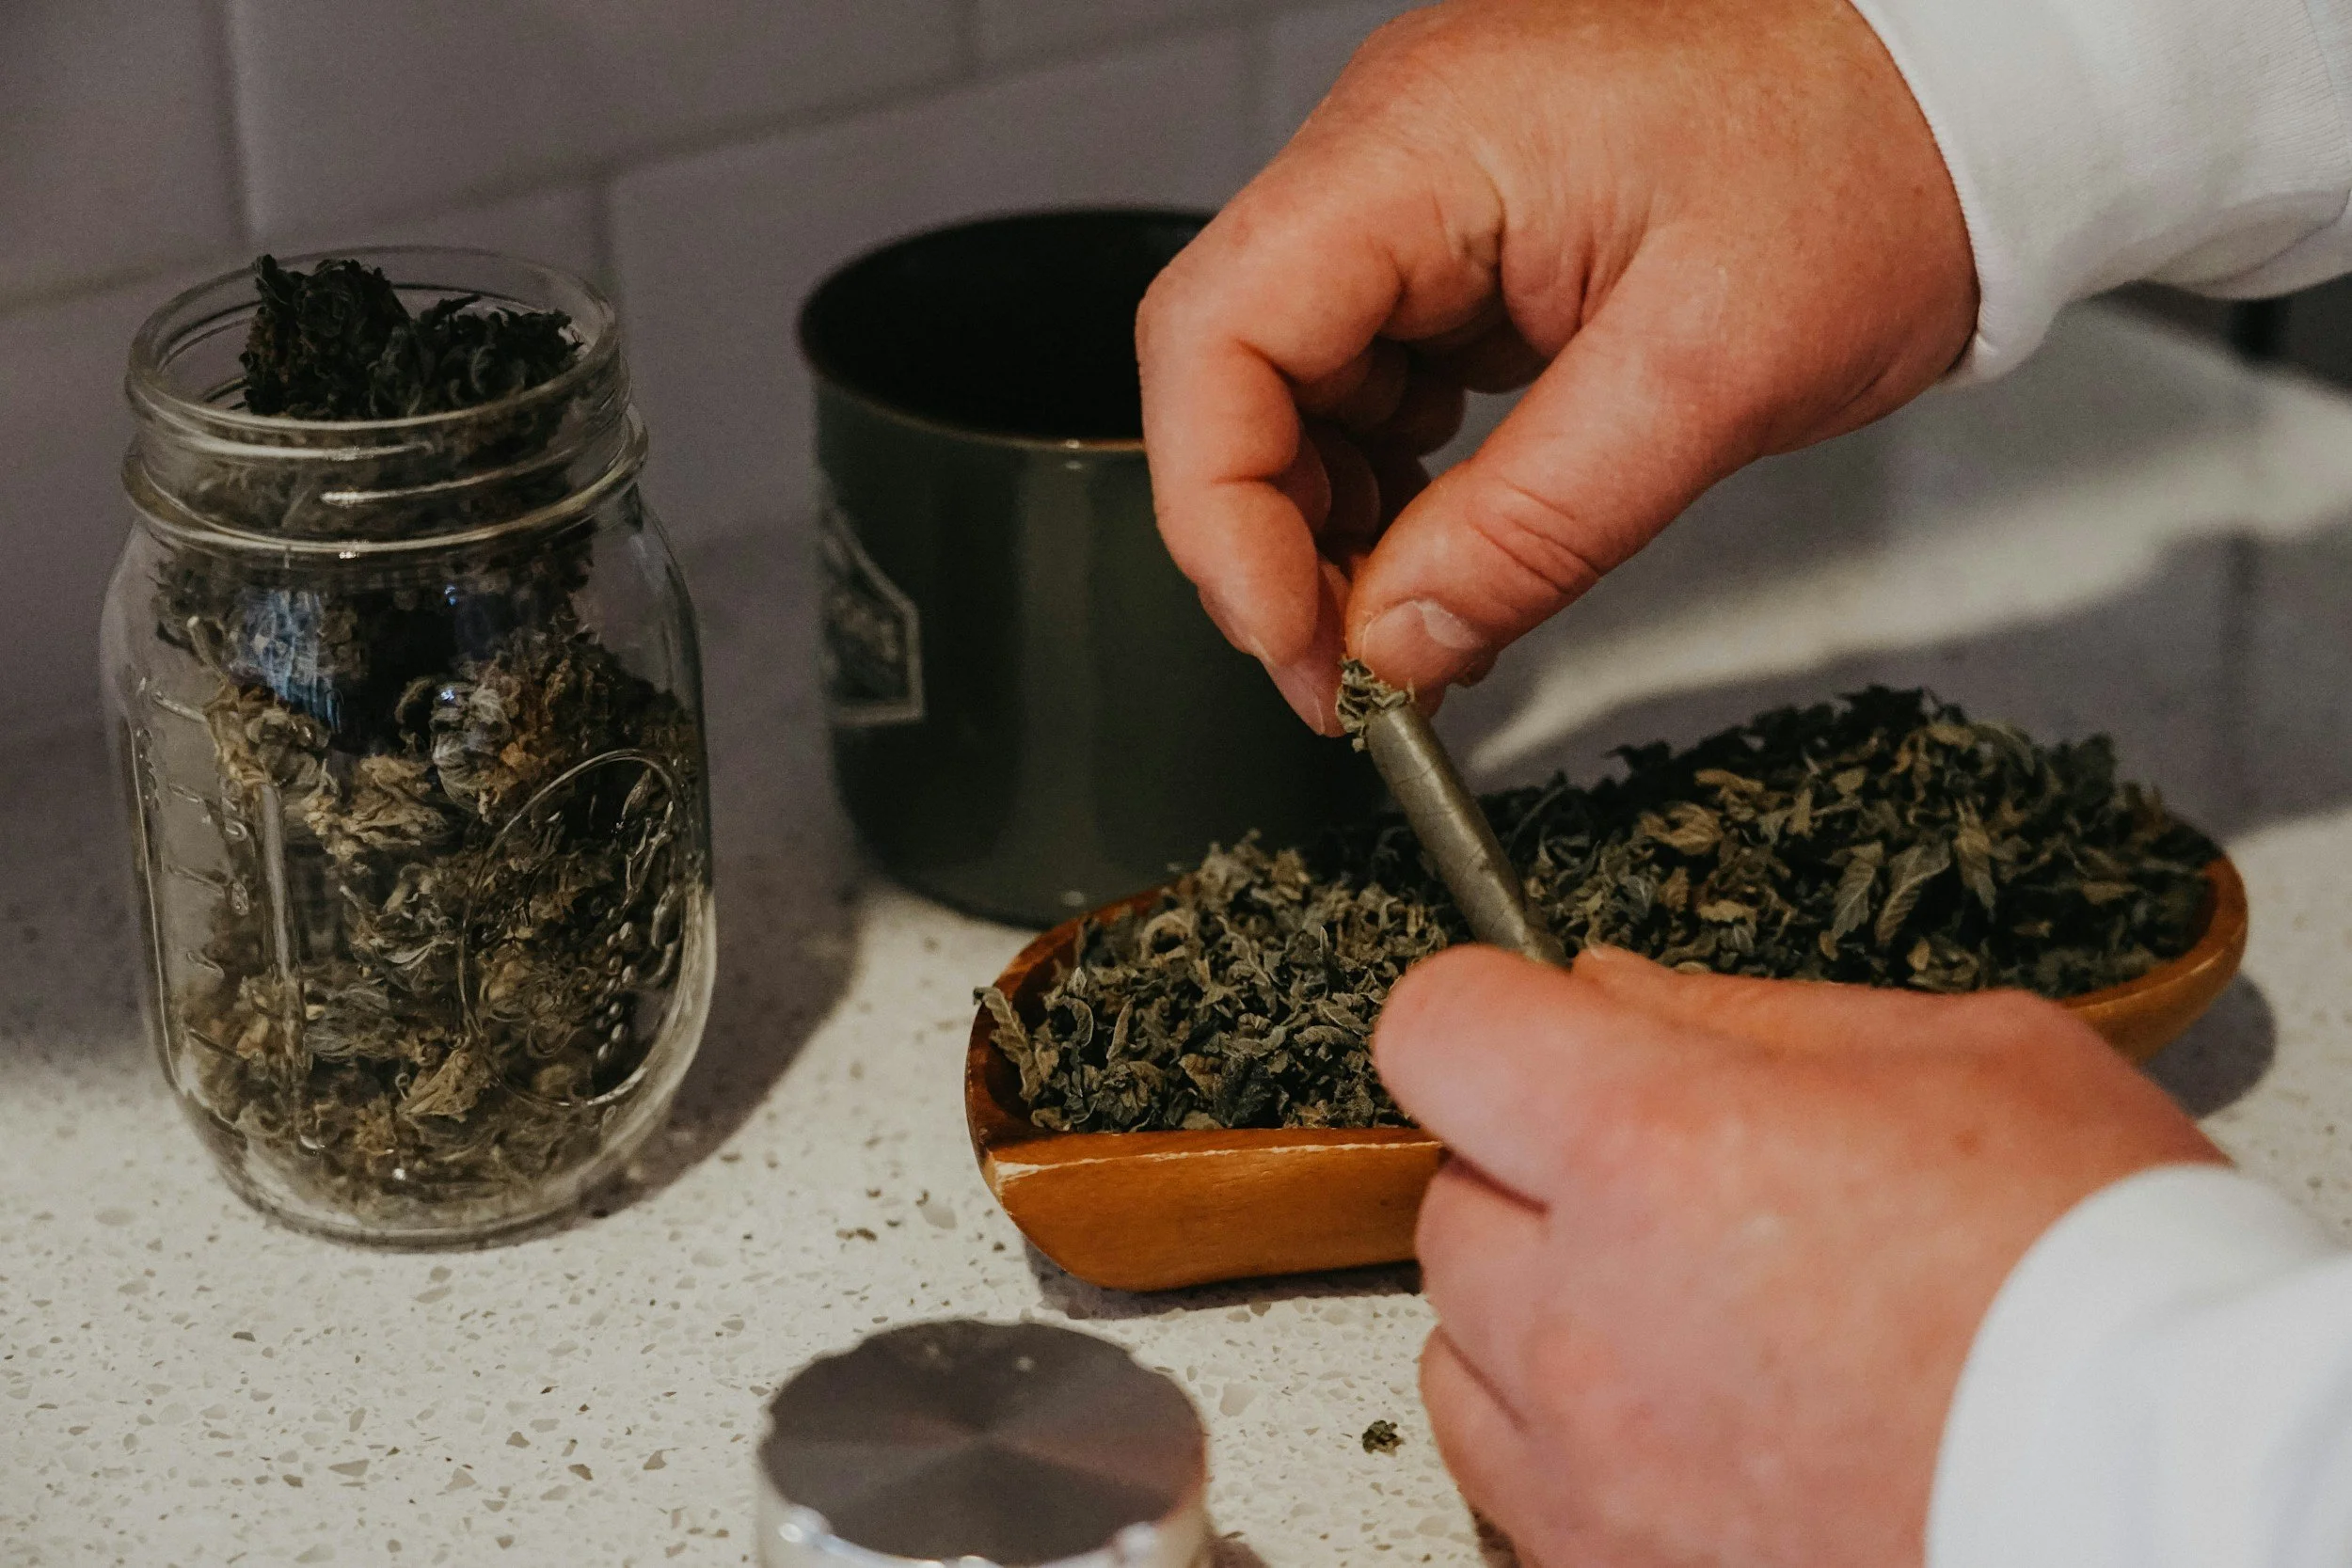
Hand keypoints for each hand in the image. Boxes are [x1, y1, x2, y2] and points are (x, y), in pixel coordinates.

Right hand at [1137, 0, 1976, 731]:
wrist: (1974, 95)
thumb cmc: (1876, 160)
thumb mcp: (1709, 377)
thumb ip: (1531, 531)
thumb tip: (1396, 647)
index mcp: (1422, 140)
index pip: (1216, 338)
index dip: (1219, 516)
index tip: (1293, 644)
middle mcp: (1393, 144)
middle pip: (1229, 365)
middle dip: (1265, 538)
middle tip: (1344, 668)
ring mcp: (1423, 183)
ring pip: (1288, 378)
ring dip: (1322, 518)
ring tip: (1404, 619)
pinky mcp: (1466, 229)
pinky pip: (1369, 365)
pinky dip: (1384, 475)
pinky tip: (1437, 541)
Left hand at [1374, 944, 2221, 1566]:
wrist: (2185, 1502)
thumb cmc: (2109, 1287)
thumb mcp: (1972, 1060)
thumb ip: (1754, 1016)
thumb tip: (1615, 993)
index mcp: (1658, 1146)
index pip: (1441, 1028)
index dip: (1489, 1011)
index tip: (1538, 1029)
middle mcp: (1588, 1313)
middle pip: (1453, 1194)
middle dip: (1538, 1169)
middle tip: (1677, 1185)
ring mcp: (1590, 1465)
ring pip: (1460, 1340)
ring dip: (1540, 1309)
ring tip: (1693, 1314)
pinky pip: (1509, 1477)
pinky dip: (1562, 1437)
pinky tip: (1685, 1417)